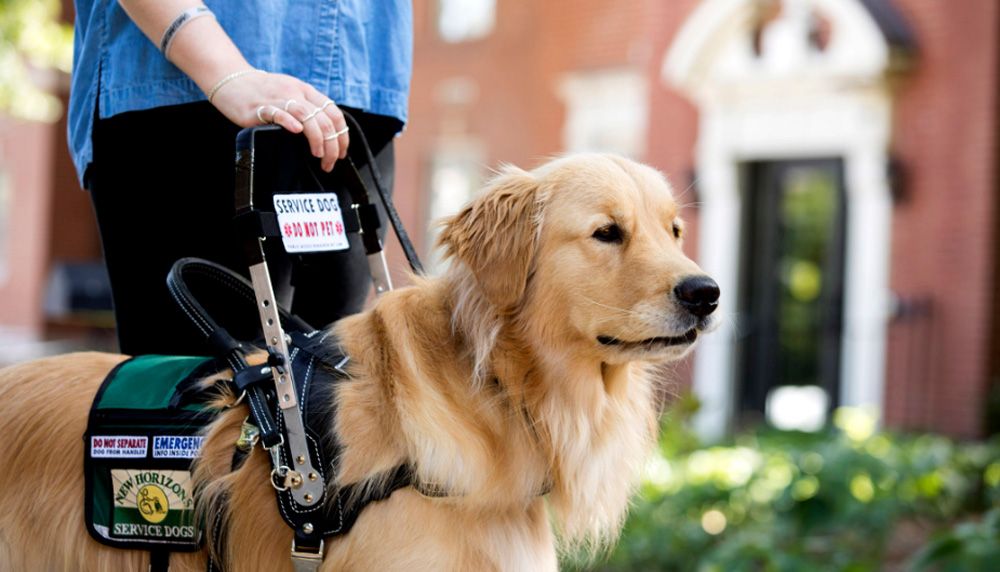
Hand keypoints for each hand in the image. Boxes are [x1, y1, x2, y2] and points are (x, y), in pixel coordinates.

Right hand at [210, 71, 349, 171]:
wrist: (231, 80)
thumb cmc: (263, 92)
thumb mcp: (291, 93)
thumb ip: (308, 108)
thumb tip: (327, 135)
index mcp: (306, 91)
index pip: (334, 113)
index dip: (342, 135)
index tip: (341, 153)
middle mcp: (296, 93)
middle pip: (324, 120)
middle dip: (332, 145)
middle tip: (329, 162)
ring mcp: (278, 99)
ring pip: (307, 117)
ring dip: (317, 140)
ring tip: (318, 155)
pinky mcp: (259, 107)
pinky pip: (278, 113)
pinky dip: (289, 122)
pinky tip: (296, 132)